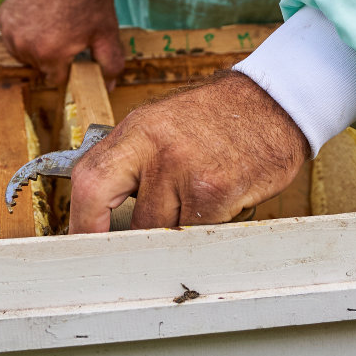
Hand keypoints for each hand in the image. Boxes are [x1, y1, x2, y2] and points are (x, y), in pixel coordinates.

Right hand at [0, 0, 125, 86]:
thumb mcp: (106, 29)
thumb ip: (109, 62)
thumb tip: (110, 87)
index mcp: (50, 54)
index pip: (58, 79)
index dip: (70, 67)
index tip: (76, 51)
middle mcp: (24, 46)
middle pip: (41, 66)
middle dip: (54, 55)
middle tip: (68, 30)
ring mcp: (10, 31)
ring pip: (24, 52)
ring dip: (36, 44)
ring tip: (54, 21)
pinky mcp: (2, 16)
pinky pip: (13, 34)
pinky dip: (24, 28)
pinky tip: (39, 12)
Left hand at [68, 69, 307, 232]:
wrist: (273, 101)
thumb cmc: (216, 116)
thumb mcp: (160, 123)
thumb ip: (131, 161)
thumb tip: (99, 209)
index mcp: (138, 131)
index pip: (89, 183)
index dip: (82, 222)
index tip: (82, 243)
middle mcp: (158, 149)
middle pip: (128, 221)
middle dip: (130, 242)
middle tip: (132, 254)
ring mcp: (188, 172)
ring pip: (164, 232)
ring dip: (176, 230)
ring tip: (194, 202)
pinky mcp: (217, 192)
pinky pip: (198, 232)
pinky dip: (206, 227)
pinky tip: (219, 200)